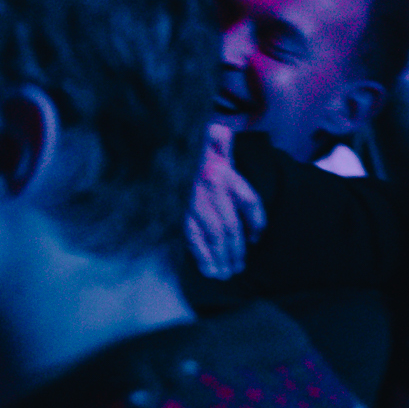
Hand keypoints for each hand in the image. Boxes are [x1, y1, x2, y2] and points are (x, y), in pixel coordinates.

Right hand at [185, 121, 264, 279]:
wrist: (152, 141)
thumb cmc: (181, 142)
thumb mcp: (205, 134)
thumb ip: (220, 141)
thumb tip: (224, 138)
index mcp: (223, 170)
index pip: (249, 201)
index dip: (256, 222)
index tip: (256, 237)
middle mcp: (212, 188)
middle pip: (232, 225)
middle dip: (237, 249)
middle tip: (239, 267)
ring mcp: (193, 201)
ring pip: (214, 235)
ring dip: (221, 256)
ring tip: (226, 273)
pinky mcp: (177, 210)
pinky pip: (191, 236)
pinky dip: (200, 254)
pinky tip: (207, 268)